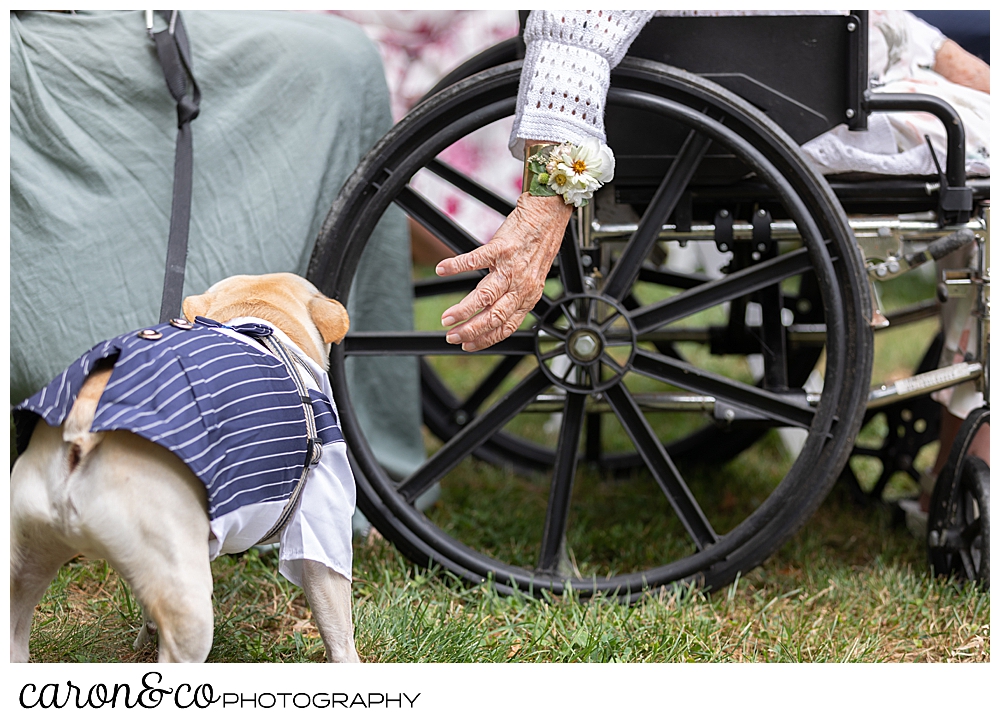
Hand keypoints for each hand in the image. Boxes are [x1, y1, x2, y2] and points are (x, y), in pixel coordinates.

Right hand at [436, 193, 572, 350]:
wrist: (548, 216)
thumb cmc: (537, 246)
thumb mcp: (532, 279)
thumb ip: (515, 296)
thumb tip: (494, 312)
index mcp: (528, 297)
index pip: (506, 326)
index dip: (486, 339)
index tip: (468, 345)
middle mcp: (520, 285)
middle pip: (494, 316)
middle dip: (471, 330)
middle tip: (451, 336)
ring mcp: (510, 267)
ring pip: (485, 296)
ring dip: (463, 310)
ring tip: (446, 318)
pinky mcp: (501, 247)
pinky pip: (475, 260)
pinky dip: (456, 266)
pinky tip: (442, 269)